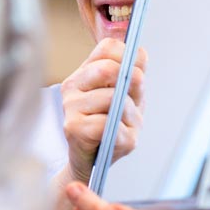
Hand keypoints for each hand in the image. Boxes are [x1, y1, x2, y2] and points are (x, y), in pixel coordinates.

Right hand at [61, 38, 146, 183]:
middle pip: (108, 69)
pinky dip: (121, 133)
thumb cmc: (110, 127)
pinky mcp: (73, 128)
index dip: (129, 57)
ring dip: (129, 115)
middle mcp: (73, 85)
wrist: (92, 162)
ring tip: (124, 125)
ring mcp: (70, 106)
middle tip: (133, 101)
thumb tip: (139, 55)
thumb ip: (134, 75)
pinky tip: (117, 138)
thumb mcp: (128, 98)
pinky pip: (107, 124)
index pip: (108, 47)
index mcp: (86, 72)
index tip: (135, 73)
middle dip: (132, 86)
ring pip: (112, 98)